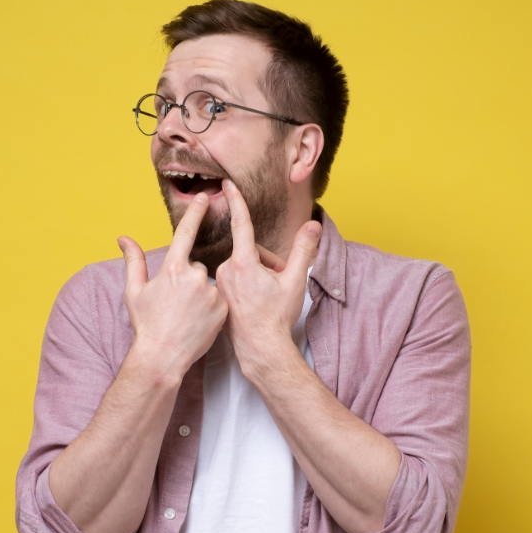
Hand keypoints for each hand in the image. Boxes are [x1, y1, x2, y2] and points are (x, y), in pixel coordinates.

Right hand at [118, 192, 227, 378]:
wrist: (163, 356)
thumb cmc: (146, 324)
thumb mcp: (134, 291)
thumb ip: (133, 261)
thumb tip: (123, 238)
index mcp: (172, 269)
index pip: (186, 232)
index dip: (196, 212)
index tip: (205, 197)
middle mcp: (194, 276)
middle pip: (195, 266)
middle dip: (187, 279)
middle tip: (176, 303)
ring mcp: (211, 292)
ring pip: (207, 282)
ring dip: (199, 292)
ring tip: (187, 314)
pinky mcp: (223, 307)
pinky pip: (218, 297)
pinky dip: (211, 305)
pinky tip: (199, 320)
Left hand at [215, 180, 321, 372]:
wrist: (260, 348)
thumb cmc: (276, 317)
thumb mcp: (295, 281)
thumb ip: (303, 250)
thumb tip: (313, 225)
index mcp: (243, 263)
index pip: (241, 224)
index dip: (236, 201)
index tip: (226, 184)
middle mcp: (226, 270)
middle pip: (250, 252)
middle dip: (267, 262)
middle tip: (279, 283)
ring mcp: (220, 283)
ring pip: (242, 266)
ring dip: (257, 274)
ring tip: (266, 296)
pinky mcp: (218, 294)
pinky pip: (234, 279)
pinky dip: (246, 285)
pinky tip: (254, 304)